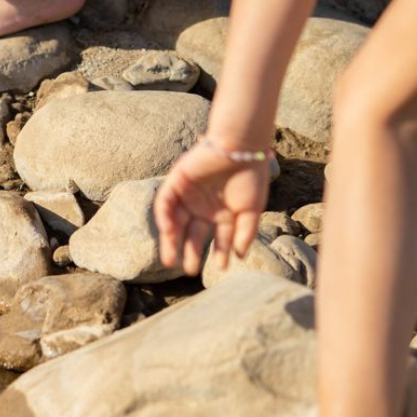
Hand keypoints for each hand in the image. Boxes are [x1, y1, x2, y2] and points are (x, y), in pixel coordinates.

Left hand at [154, 139, 269, 275]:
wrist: (241, 146)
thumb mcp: (251, 209)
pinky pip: (165, 201)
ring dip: (171, 239)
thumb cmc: (250, 175)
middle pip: (193, 233)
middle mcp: (204, 206)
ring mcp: (189, 194)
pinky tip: (167, 229)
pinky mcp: (177, 180)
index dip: (220, 253)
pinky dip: (164, 215)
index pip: (219, 238)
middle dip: (190, 252)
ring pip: (175, 221)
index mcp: (223, 213)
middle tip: (188, 271)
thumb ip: (245, 232)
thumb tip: (239, 256)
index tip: (222, 269)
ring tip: (170, 261)